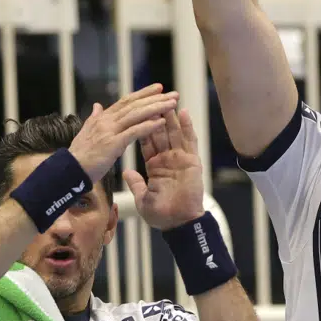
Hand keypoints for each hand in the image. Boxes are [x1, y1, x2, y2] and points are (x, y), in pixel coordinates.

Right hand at [68, 86, 179, 183]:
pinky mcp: (112, 144)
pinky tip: (162, 122)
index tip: (159, 88)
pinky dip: (148, 126)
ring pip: (136, 115)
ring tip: (172, 104)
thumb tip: (97, 106)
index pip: (127, 101)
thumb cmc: (79, 155)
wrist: (69, 170)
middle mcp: (107, 120)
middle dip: (155, 98)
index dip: (143, 94)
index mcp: (103, 118)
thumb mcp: (87, 132)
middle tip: (173, 94)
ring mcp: (109, 131)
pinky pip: (134, 132)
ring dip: (156, 108)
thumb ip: (94, 118)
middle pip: (135, 105)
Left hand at [125, 109, 205, 230]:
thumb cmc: (162, 215)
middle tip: (153, 97)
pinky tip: (183, 113)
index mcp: (155, 166)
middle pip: (161, 133)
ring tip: (166, 99)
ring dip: (170, 116)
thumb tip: (127, 172)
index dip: (142, 126)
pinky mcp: (192, 161)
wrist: (179, 223)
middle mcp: (168, 159)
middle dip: (156, 115)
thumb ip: (136, 184)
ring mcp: (180, 159)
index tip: (136, 112)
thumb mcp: (143, 199)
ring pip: (174, 132)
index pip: (146, 141)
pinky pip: (190, 141)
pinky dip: (187, 127)